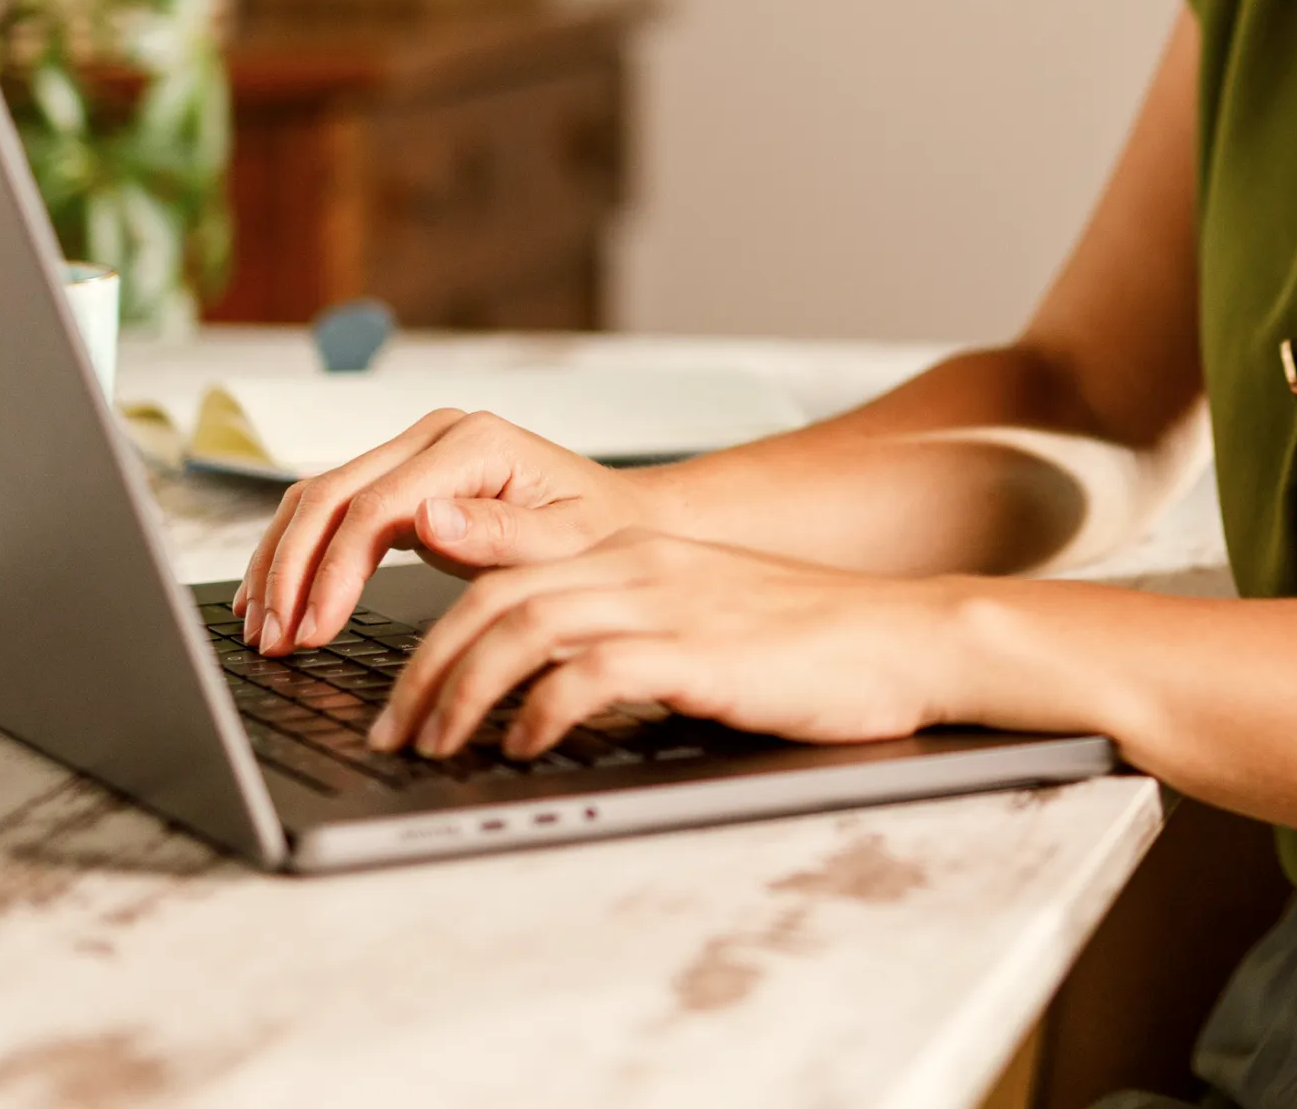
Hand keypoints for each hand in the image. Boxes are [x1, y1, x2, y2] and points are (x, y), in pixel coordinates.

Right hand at [233, 409, 647, 652]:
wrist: (620, 519)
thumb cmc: (600, 533)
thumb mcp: (564, 544)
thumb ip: (499, 534)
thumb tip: (429, 522)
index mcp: (475, 443)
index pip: (378, 505)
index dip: (334, 571)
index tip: (313, 630)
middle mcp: (436, 435)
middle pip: (333, 493)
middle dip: (292, 570)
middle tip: (274, 640)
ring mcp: (415, 452)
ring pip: (319, 497)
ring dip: (282, 562)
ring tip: (263, 631)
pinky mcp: (403, 479)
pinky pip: (333, 510)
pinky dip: (297, 552)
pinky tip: (277, 598)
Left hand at [368, 530, 968, 760]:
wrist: (904, 638)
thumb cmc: (803, 645)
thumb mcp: (693, 620)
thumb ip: (618, 631)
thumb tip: (539, 687)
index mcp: (633, 549)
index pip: (501, 572)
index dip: (433, 633)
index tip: (400, 695)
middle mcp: (640, 563)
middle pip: (493, 598)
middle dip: (426, 670)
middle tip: (393, 731)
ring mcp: (669, 602)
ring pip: (526, 627)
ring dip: (464, 692)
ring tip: (436, 745)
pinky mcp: (699, 651)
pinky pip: (594, 671)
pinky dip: (542, 709)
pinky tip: (522, 747)